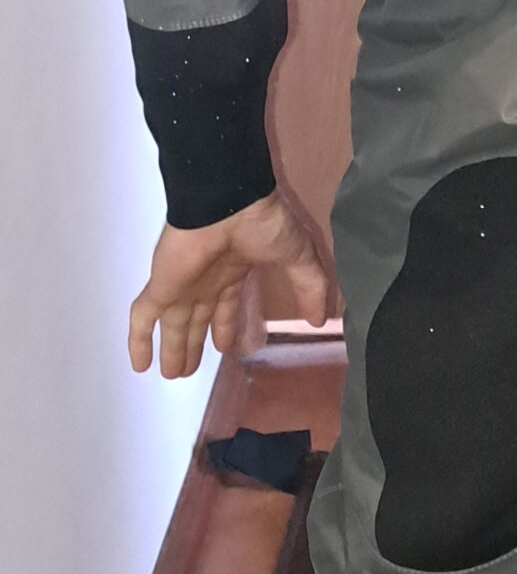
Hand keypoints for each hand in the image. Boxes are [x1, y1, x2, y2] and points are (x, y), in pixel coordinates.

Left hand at [128, 190, 332, 378]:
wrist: (229, 199)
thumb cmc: (262, 222)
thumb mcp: (298, 256)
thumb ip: (309, 286)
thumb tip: (321, 318)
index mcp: (233, 271)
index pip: (225, 305)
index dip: (223, 327)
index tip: (223, 347)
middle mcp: (206, 280)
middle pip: (196, 319)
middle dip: (193, 344)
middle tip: (188, 370)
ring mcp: (182, 283)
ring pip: (172, 324)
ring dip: (172, 350)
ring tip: (172, 375)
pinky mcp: (163, 285)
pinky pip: (144, 317)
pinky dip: (138, 341)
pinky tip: (139, 365)